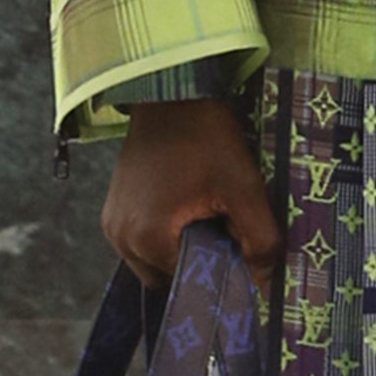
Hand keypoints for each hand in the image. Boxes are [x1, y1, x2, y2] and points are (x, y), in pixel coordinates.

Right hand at [98, 99, 282, 292]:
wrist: (172, 92)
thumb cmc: (207, 136)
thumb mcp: (244, 188)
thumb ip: (260, 240)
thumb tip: (264, 282)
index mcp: (148, 239)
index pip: (191, 282)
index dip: (219, 268)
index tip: (235, 240)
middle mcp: (121, 238)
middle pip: (170, 276)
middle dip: (197, 259)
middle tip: (220, 222)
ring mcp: (112, 223)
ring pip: (155, 259)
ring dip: (180, 246)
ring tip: (202, 209)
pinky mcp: (112, 208)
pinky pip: (141, 239)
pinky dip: (164, 232)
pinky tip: (184, 202)